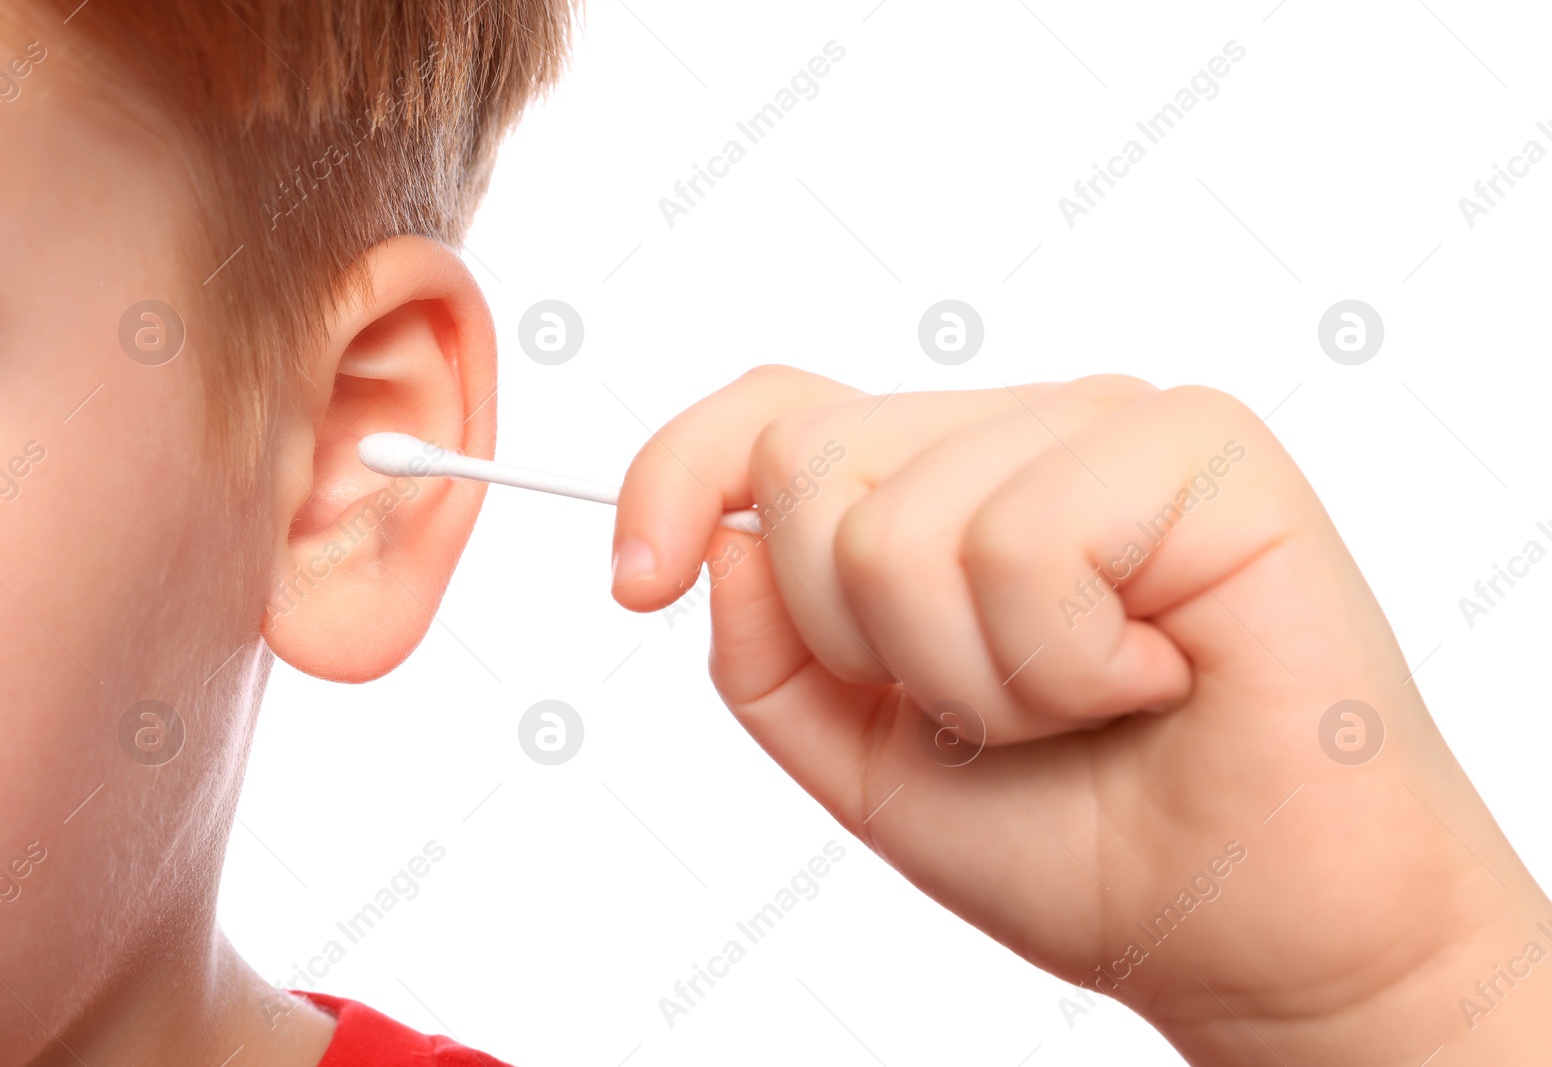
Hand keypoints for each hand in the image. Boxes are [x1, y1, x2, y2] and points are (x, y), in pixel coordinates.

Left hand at [611, 367, 1551, 1063]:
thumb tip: (718, 542)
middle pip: (811, 468)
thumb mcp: (865, 763)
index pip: (773, 416)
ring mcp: (1109, 424)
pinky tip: (1152, 678)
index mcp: (942, 485)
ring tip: (1084, 703)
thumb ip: (769, 658)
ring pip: (902, 523)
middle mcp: (1019, 431)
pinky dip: (1061, 663)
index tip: (636, 580)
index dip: (675, 475)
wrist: (1253, 933)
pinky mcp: (1199, 448)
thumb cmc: (1079, 839)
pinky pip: (1022, 541)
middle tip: (992, 709)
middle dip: (866, 643)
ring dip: (976, 678)